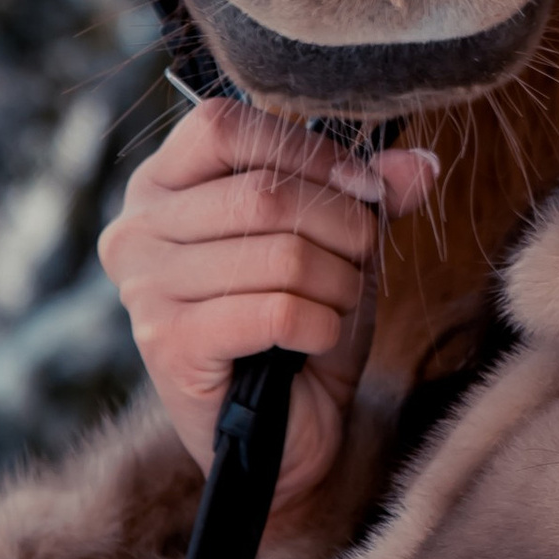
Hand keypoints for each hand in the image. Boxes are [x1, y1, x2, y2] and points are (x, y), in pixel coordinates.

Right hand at [97, 102, 436, 491]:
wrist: (283, 432)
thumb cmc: (298, 324)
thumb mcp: (337, 243)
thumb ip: (370, 194)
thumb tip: (422, 165)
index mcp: (160, 186)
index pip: (224, 126)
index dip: (307, 150)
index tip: (363, 185)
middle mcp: (136, 231)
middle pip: (264, 192)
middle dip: (342, 226)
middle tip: (360, 262)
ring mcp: (144, 290)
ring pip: (281, 254)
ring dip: (338, 283)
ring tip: (335, 304)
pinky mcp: (168, 346)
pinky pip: (278, 311)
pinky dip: (322, 325)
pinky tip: (316, 339)